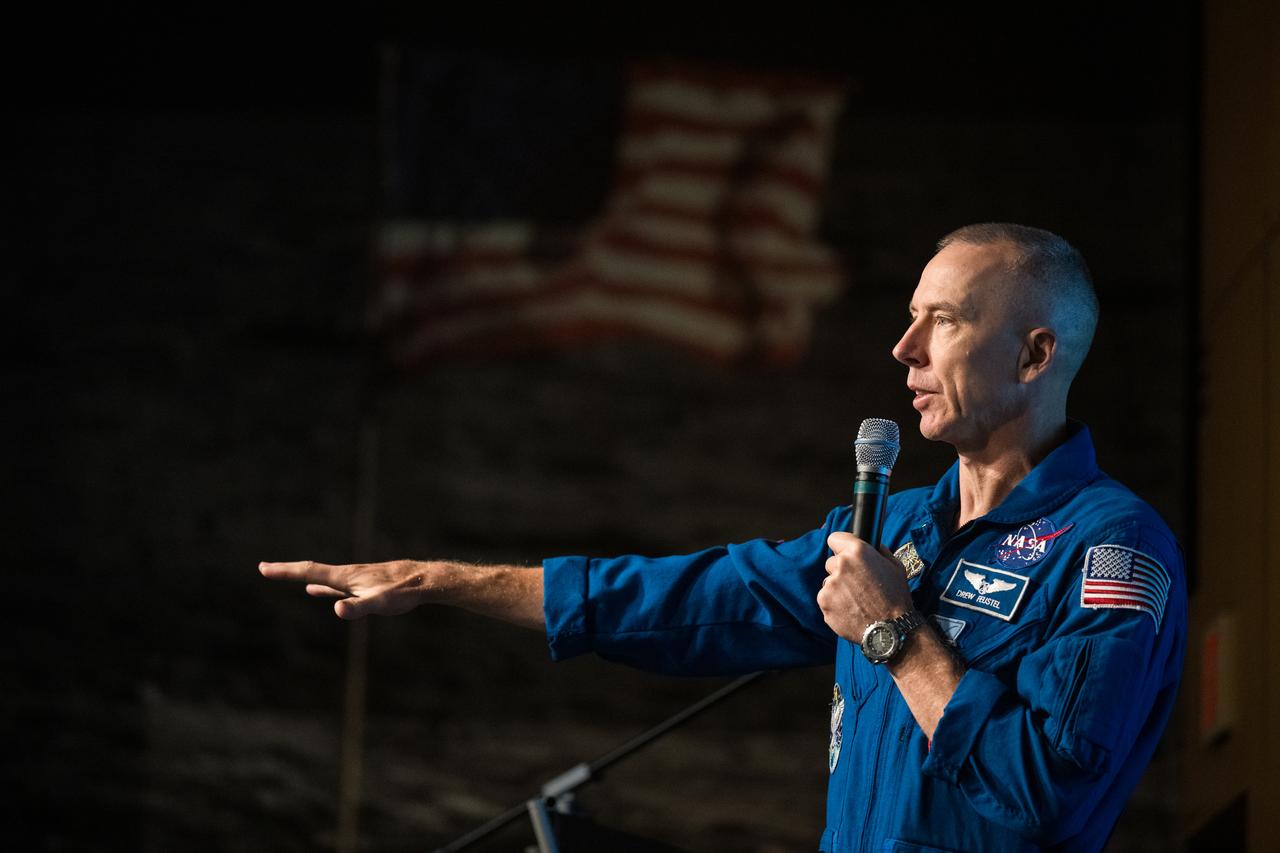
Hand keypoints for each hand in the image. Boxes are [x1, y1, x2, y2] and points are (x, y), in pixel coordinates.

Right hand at [258, 559, 432, 619]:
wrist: (424, 580)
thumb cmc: (403, 592)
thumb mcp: (380, 603)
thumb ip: (358, 607)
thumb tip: (338, 609)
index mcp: (345, 577)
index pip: (308, 572)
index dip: (285, 571)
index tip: (263, 568)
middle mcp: (346, 575)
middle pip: (309, 570)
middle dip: (286, 570)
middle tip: (263, 568)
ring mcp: (353, 580)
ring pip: (320, 577)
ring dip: (300, 576)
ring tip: (285, 575)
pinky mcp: (362, 585)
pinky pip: (333, 586)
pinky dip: (319, 586)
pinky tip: (315, 590)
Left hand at [816, 532, 912, 642]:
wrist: (891, 629)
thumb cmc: (896, 597)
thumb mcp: (895, 566)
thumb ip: (879, 551)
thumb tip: (870, 544)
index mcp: (858, 551)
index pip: (835, 538)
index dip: (840, 546)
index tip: (844, 553)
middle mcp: (841, 564)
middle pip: (831, 563)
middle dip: (841, 571)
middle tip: (857, 585)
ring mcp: (830, 584)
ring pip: (828, 582)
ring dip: (837, 589)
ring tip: (856, 601)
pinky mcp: (824, 602)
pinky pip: (826, 599)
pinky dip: (834, 604)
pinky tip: (851, 611)